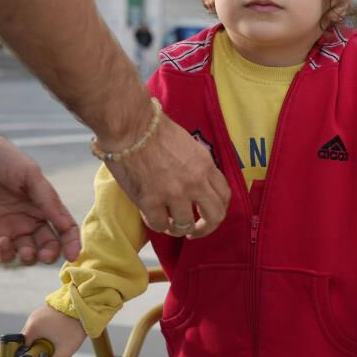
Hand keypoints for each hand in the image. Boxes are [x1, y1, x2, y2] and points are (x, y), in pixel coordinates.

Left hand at [0, 131, 80, 263]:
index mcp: (45, 204)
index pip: (65, 228)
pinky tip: (3, 241)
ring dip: (29, 258)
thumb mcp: (30, 174)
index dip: (71, 243)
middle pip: (48, 246)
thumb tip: (67, 226)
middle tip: (46, 256)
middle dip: (50, 254)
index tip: (73, 255)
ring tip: (25, 251)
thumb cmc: (3, 158)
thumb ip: (48, 200)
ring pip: (27, 254)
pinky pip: (2, 254)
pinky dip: (6, 254)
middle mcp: (30, 219)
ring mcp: (10, 228)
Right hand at [21, 305, 86, 356]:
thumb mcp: (65, 351)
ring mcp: (39, 313)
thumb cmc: (74, 326)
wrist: (85, 306)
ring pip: (37, 332)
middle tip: (54, 345)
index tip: (45, 353)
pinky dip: (49, 330)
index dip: (33, 354)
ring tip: (60, 336)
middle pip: (30, 340)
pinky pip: (43, 325)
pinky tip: (61, 330)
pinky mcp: (46, 310)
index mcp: (32, 327)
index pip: (24, 347)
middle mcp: (32, 318)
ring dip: (45, 338)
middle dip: (40, 346)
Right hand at [105, 112, 230, 237]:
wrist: (131, 126)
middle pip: (215, 216)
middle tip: (195, 231)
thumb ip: (197, 166)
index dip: (219, 208)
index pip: (224, 195)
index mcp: (206, 165)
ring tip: (169, 224)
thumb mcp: (189, 144)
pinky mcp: (151, 201)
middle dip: (206, 228)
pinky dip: (157, 224)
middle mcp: (195, 182)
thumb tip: (199, 182)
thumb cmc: (155, 129)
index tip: (209, 214)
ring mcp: (174, 193)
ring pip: (185, 225)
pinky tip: (153, 217)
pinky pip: (159, 225)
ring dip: (178, 228)